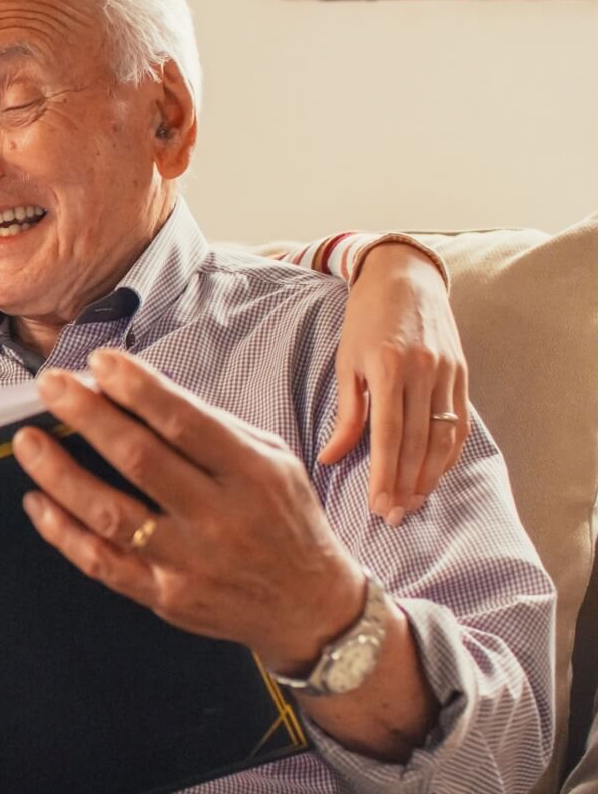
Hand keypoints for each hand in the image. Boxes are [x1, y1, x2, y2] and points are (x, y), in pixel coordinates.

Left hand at [14, 352, 365, 675]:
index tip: (98, 361)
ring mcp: (190, 562)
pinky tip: (37, 501)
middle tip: (50, 386)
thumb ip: (211, 427)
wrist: (310, 608)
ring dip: (60, 474)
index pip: (184, 422)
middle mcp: (220, 518)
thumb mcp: (272, 460)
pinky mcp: (165, 596)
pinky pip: (102, 562)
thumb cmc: (283, 519)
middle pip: (140, 460)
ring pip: (110, 514)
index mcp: (251, 474)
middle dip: (87, 416)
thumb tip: (138, 390)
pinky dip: (62, 531)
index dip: (137, 387)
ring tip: (28, 442)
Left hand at [321, 242, 467, 526]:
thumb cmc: (365, 320)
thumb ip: (347, 413)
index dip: (385, 474)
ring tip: (414, 503)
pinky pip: (459, 422)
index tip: (378, 505)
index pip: (388, 435)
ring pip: (444, 436)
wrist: (405, 277)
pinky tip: (436, 474)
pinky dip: (449, 452)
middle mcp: (422, 372)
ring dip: (430, 475)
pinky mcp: (462, 372)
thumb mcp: (346, 362)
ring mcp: (448, 372)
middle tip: (395, 516)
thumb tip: (331, 458)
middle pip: (417, 442)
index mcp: (387, 368)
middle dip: (406, 484)